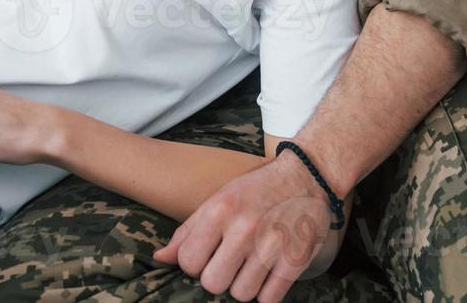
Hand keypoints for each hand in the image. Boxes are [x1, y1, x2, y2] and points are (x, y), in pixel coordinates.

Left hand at [153, 153, 349, 302]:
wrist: (306, 176)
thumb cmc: (255, 190)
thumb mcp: (218, 200)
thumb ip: (188, 231)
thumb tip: (160, 258)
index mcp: (220, 210)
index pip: (188, 261)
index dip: (195, 263)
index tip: (208, 255)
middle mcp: (244, 228)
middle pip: (213, 283)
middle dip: (219, 277)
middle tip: (230, 263)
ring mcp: (271, 246)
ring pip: (241, 294)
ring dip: (244, 286)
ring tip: (251, 266)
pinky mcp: (295, 260)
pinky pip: (269, 299)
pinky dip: (267, 293)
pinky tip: (269, 274)